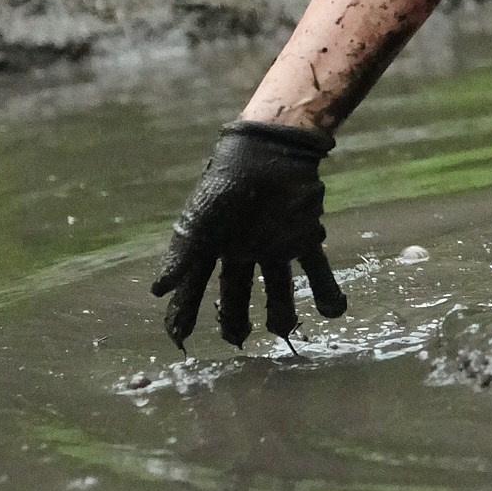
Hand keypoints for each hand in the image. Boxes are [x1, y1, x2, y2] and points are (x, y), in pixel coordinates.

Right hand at [153, 121, 348, 346]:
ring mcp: (274, 245)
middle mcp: (243, 249)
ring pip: (278, 288)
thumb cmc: (227, 180)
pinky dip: (328, 292)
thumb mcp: (201, 219)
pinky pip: (317, 270)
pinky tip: (334, 311)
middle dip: (236, 319)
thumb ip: (183, 254)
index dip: (186, 311)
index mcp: (214, 244)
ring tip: (282, 330)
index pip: (195, 285)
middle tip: (238, 340)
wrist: (270, 150)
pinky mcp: (303, 237)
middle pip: (237, 293)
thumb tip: (157, 290)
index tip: (180, 339)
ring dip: (282, 312)